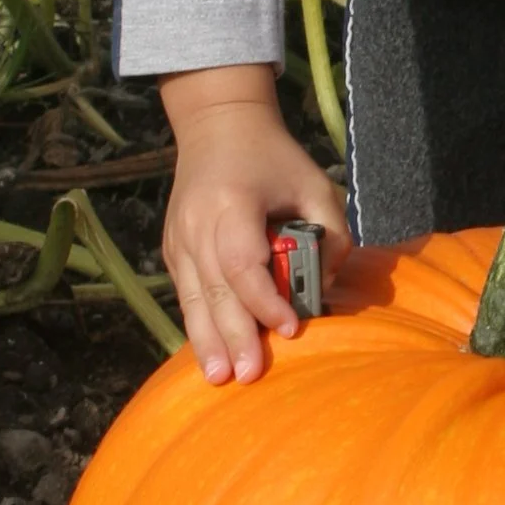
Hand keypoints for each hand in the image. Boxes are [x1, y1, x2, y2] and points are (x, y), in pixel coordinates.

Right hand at [160, 67, 348, 384]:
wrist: (218, 126)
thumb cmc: (274, 158)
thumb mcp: (315, 183)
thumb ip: (330, 233)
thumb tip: (326, 287)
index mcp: (231, 203)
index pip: (244, 262)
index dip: (265, 300)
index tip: (291, 327)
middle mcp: (196, 223)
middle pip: (215, 288)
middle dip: (234, 335)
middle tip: (248, 375)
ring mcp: (178, 237)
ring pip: (194, 298)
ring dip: (207, 340)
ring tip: (219, 378)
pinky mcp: (173, 248)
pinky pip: (187, 293)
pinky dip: (198, 324)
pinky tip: (207, 355)